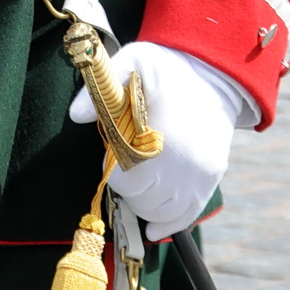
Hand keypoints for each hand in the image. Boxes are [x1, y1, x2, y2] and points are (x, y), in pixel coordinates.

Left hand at [68, 41, 243, 240]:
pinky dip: (166, 225)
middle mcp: (184, 164)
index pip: (125, 177)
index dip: (113, 168)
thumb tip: (76, 116)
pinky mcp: (211, 181)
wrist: (213, 73)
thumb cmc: (168, 68)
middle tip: (125, 162)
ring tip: (138, 179)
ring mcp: (199, 176)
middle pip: (141, 199)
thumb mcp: (134, 62)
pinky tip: (151, 226)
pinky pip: (187, 217)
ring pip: (161, 213)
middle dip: (126, 185)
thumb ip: (103, 88)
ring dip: (143, 203)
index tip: (114, 150)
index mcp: (162, 136)